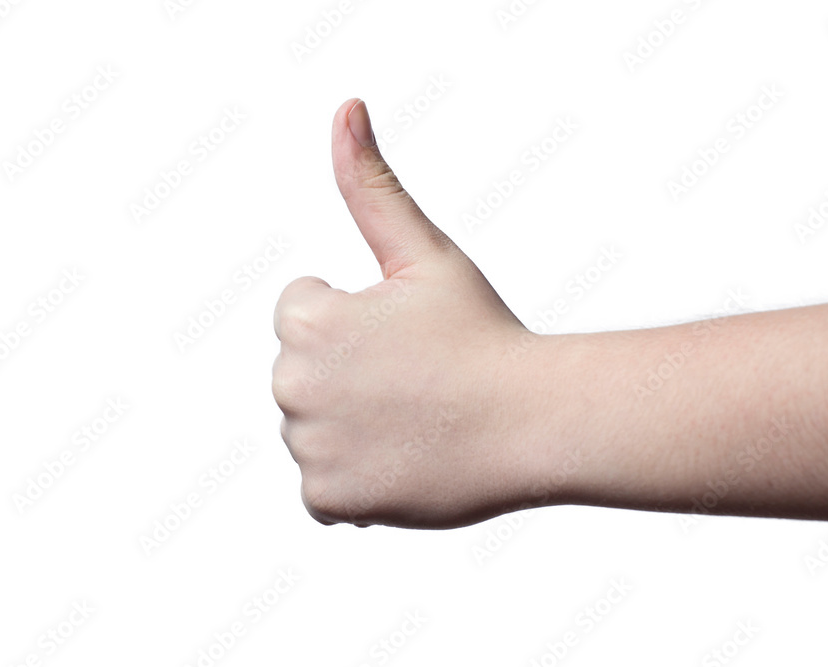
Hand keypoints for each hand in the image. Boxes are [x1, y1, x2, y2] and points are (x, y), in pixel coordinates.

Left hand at [272, 99, 544, 527]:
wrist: (535, 421)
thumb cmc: (483, 332)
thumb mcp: (424, 252)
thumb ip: (369, 184)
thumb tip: (345, 107)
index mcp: (306, 320)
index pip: (302, 312)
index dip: (358, 319)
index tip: (405, 336)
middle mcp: (292, 384)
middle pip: (302, 373)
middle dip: (349, 373)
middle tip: (416, 382)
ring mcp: (310, 448)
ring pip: (313, 428)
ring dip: (351, 426)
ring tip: (416, 422)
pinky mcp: (329, 500)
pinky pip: (324, 485)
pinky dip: (357, 479)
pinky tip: (406, 461)